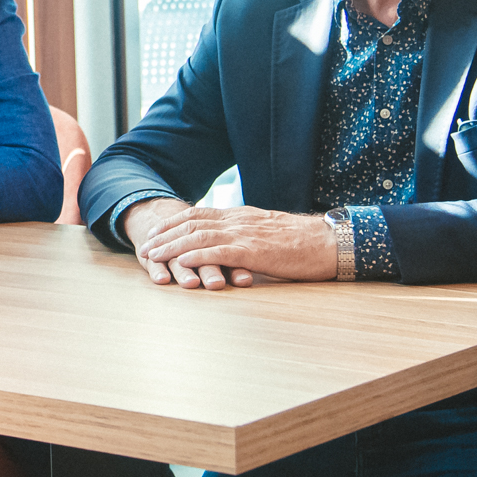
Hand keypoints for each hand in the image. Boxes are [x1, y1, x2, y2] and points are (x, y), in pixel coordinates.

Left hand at [130, 202, 336, 289]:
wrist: (331, 242)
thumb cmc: (304, 242)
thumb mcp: (268, 232)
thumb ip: (247, 232)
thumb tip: (229, 240)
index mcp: (241, 216)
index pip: (199, 213)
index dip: (173, 222)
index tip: (155, 230)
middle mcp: (238, 221)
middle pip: (191, 223)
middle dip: (164, 235)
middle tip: (145, 247)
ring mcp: (245, 235)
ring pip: (199, 236)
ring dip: (172, 246)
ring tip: (153, 255)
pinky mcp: (254, 251)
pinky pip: (219, 251)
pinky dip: (196, 256)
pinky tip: (182, 262)